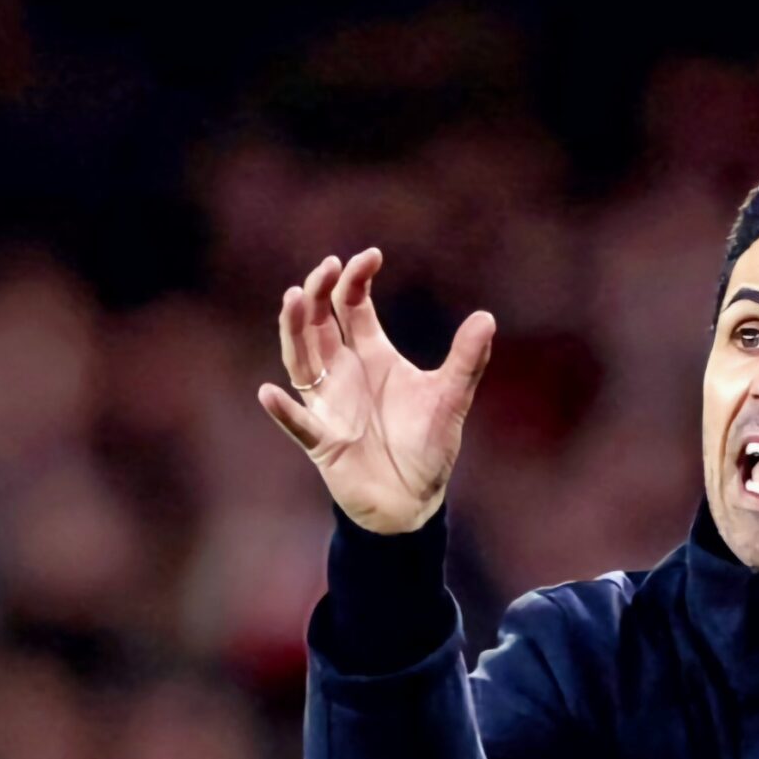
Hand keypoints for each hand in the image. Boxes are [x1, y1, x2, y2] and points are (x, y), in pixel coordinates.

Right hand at [257, 249, 496, 534]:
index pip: (353, 306)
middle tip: (324, 268)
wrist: (413, 501)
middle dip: (319, 292)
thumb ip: (467, 361)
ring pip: (301, 359)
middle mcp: (344, 372)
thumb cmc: (427, 446)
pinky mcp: (322, 440)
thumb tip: (487, 318)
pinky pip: (298, 423)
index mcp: (373, 355)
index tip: (370, 257)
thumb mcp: (451, 399)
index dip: (355, 280)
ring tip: (295, 299)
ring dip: (294, 330)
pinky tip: (271, 393)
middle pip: (320, 322)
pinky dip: (284, 410)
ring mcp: (328, 404)